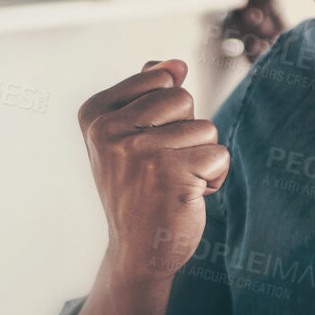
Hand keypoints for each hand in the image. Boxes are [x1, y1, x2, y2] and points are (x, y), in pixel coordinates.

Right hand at [78, 59, 230, 285]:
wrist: (137, 249)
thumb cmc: (137, 188)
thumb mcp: (128, 136)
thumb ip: (146, 93)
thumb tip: (176, 64)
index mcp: (95, 114)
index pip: (159, 77)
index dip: (166, 111)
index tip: (144, 144)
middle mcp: (110, 130)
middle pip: (183, 97)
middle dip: (186, 130)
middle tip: (162, 165)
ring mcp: (139, 152)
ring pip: (205, 127)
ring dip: (201, 156)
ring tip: (174, 182)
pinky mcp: (172, 174)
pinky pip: (219, 154)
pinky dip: (214, 178)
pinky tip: (188, 196)